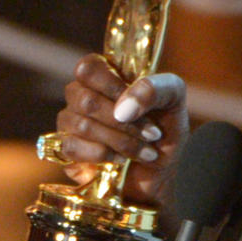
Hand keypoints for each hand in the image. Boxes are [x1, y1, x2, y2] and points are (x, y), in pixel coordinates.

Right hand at [55, 55, 188, 208]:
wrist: (165, 171)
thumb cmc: (167, 130)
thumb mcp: (173, 100)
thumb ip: (154, 89)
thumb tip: (123, 109)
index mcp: (104, 77)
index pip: (87, 68)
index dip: (110, 85)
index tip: (136, 106)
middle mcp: (82, 97)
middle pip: (85, 100)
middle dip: (124, 122)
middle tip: (153, 135)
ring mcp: (71, 124)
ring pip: (81, 125)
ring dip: (120, 141)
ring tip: (146, 151)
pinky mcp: (68, 152)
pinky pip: (71, 147)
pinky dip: (102, 155)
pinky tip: (121, 159)